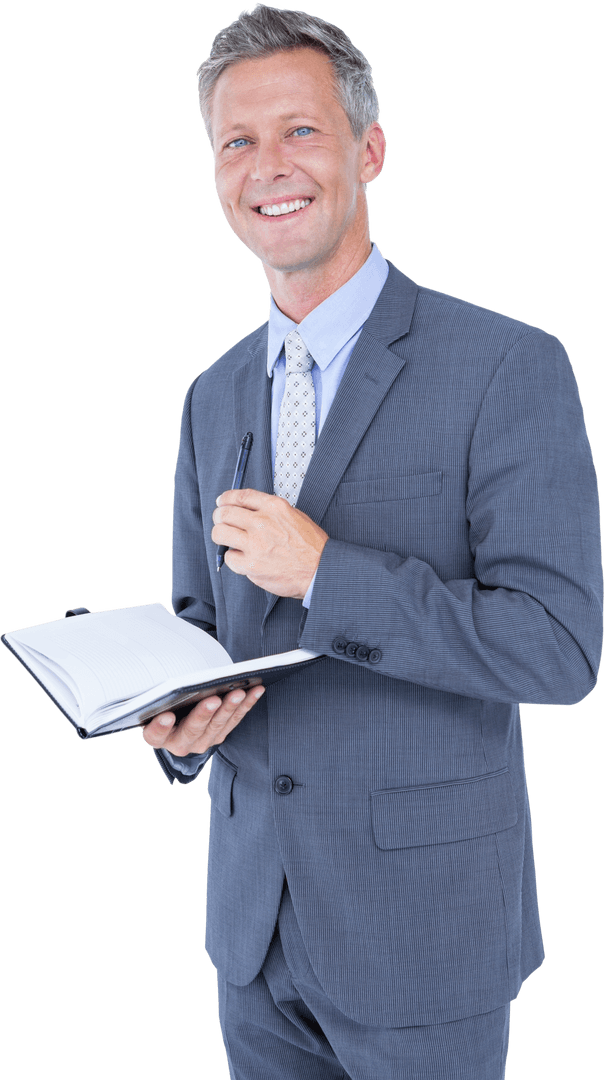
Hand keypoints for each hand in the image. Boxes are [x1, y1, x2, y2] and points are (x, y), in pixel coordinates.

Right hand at [141, 685, 264, 755]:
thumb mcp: (157, 701)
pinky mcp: (219, 735)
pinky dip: (246, 704)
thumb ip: (161, 695)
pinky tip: (255, 690)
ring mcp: (201, 742)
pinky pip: (234, 720)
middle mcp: (179, 743)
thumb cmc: (164, 702)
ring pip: (217, 725)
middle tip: (213, 700)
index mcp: (157, 736)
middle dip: (203, 714)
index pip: (155, 735)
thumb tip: (173, 681)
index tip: (166, 716)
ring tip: (238, 692)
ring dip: (229, 707)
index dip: (160, 727)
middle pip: (192, 729)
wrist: (176, 713)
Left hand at [212, 488, 328, 596]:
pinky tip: (243, 558)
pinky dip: (233, 558)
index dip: (226, 498)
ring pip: (219, 534)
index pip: (240, 496)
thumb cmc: (311, 545)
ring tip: (229, 541)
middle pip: (224, 513)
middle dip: (219, 517)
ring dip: (221, 536)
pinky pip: (229, 558)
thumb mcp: (295, 515)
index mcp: (274, 507)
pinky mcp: (251, 566)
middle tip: (222, 523)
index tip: (222, 502)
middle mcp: (262, 523)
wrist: (320, 570)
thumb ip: (270, 510)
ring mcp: (255, 545)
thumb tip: (247, 509)